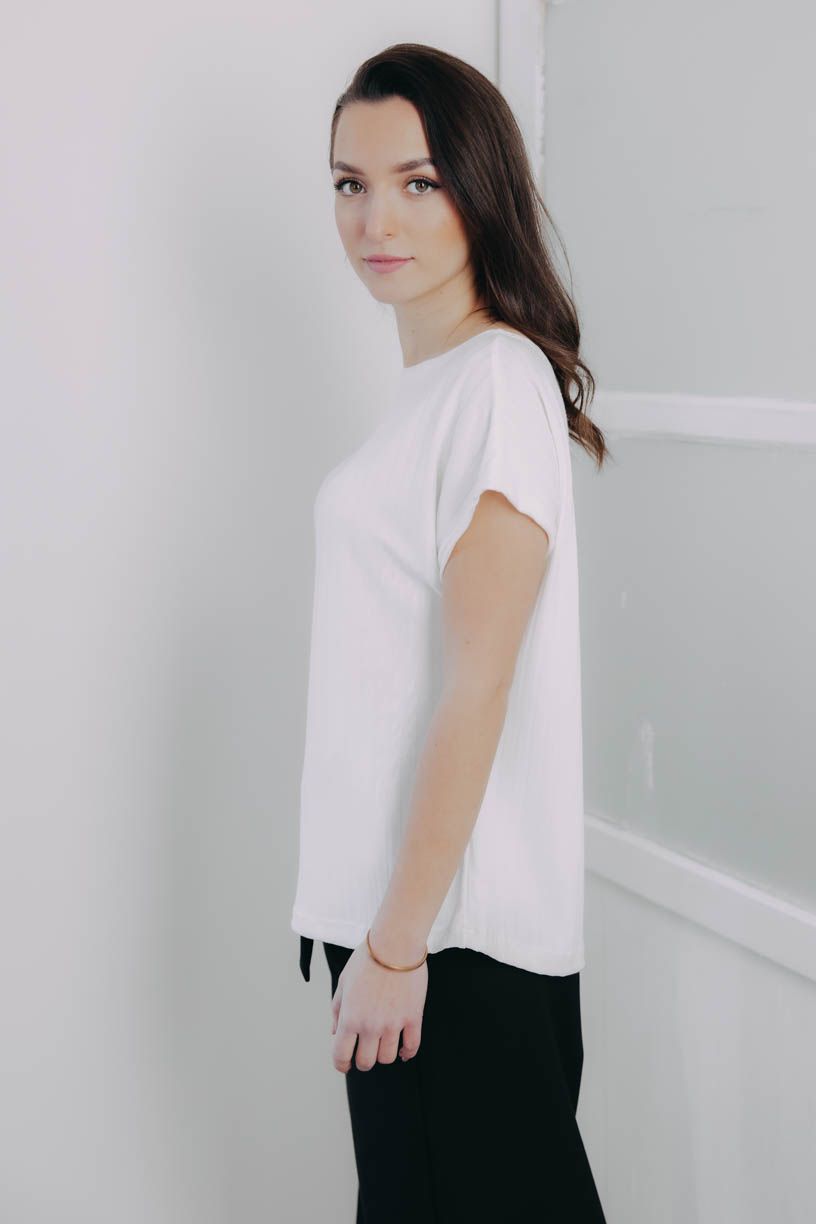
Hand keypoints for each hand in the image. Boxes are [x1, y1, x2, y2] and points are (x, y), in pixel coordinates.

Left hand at [330, 939, 427, 1073]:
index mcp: (350, 1017)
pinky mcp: (413, 1018)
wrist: (395, 943)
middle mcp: (370, 1025)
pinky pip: (412, 1047)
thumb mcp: (343, 982)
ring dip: (384, 1055)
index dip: (341, 1065)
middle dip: (362, 1061)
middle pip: (366, 1062)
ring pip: (388, 1058)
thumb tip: (334, 1032)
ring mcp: (393, 1024)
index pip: (341, 1055)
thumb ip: (337, 1009)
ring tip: (383, 1044)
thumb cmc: (367, 959)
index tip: (344, 1064)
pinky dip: (407, 1053)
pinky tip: (402, 1050)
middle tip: (364, 1052)